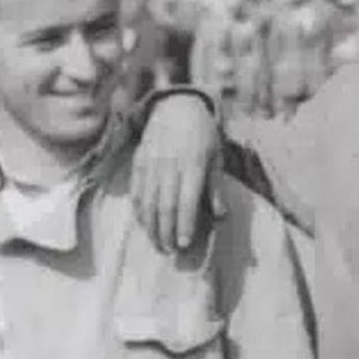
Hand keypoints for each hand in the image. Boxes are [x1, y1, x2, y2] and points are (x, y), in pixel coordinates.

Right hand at [130, 93, 221, 255]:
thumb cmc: (202, 135)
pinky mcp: (139, 162)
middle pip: (165, 206)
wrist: (176, 106)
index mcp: (193, 165)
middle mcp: (170, 165)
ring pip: (148, 202)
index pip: (186, 202)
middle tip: (171, 251)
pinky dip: (139, 212)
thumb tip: (221, 216)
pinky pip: (136, 192)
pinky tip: (144, 225)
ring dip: (152, 227)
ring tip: (158, 244)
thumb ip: (215, 188)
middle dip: (167, 232)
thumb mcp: (216, 158)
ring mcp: (152, 164)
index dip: (185, 225)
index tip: (185, 245)